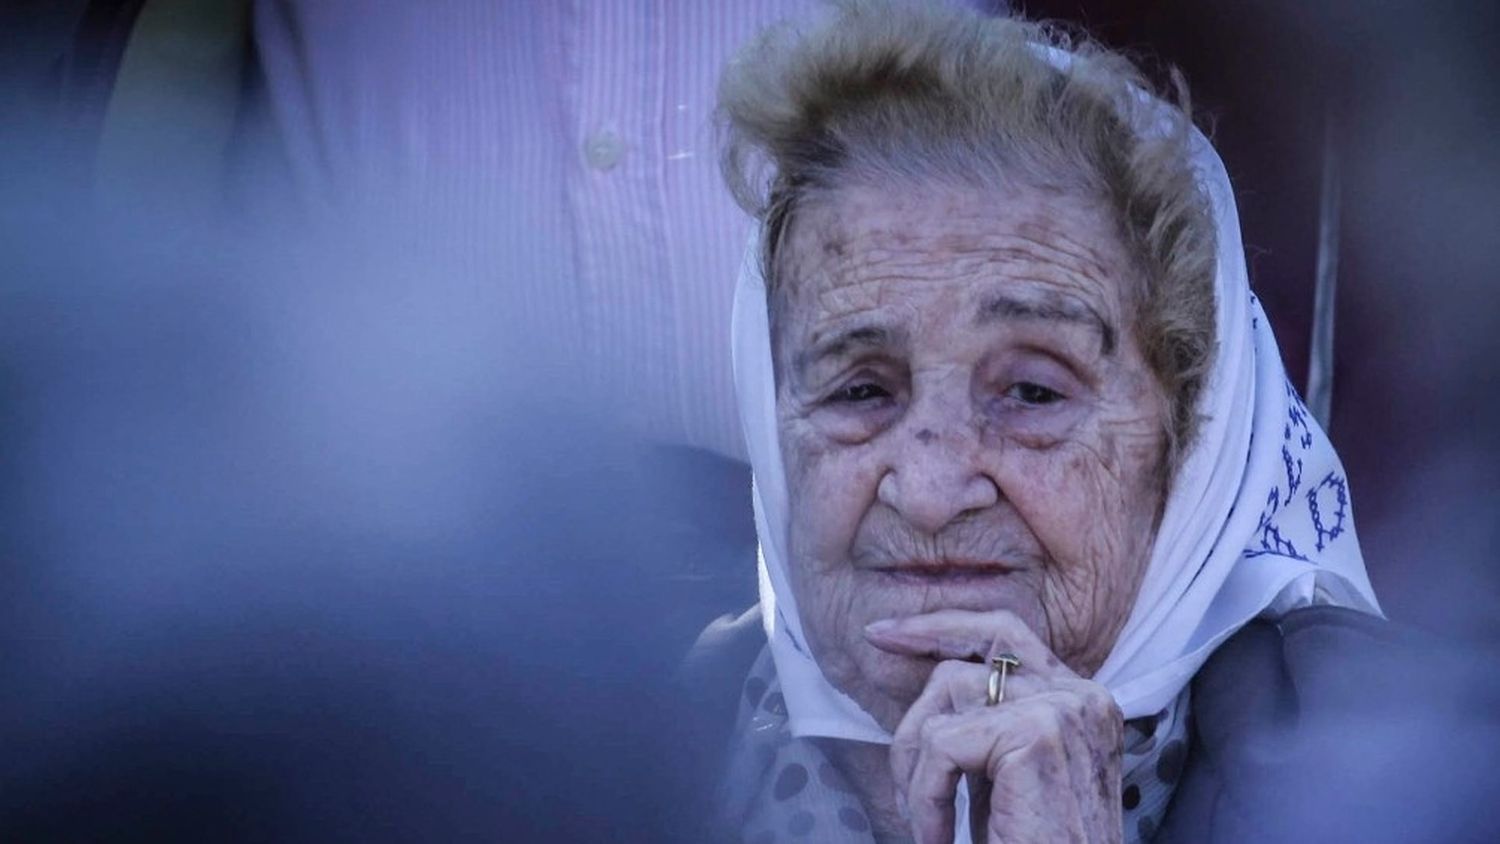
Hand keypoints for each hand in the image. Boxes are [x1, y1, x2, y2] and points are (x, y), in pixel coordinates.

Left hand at [864, 609, 1123, 843]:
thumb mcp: (1007, 778)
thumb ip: (984, 726)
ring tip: (926, 822)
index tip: (882, 636)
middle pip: (961, 667)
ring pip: (944, 700)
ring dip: (915, 768)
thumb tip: (927, 694)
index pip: (1004, 633)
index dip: (938, 627)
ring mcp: (1062, 709)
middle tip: (893, 772)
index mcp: (1082, 701)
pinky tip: (937, 835)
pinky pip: (941, 744)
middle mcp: (1082, 695)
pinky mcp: (1035, 734)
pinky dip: (924, 794)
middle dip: (911, 716)